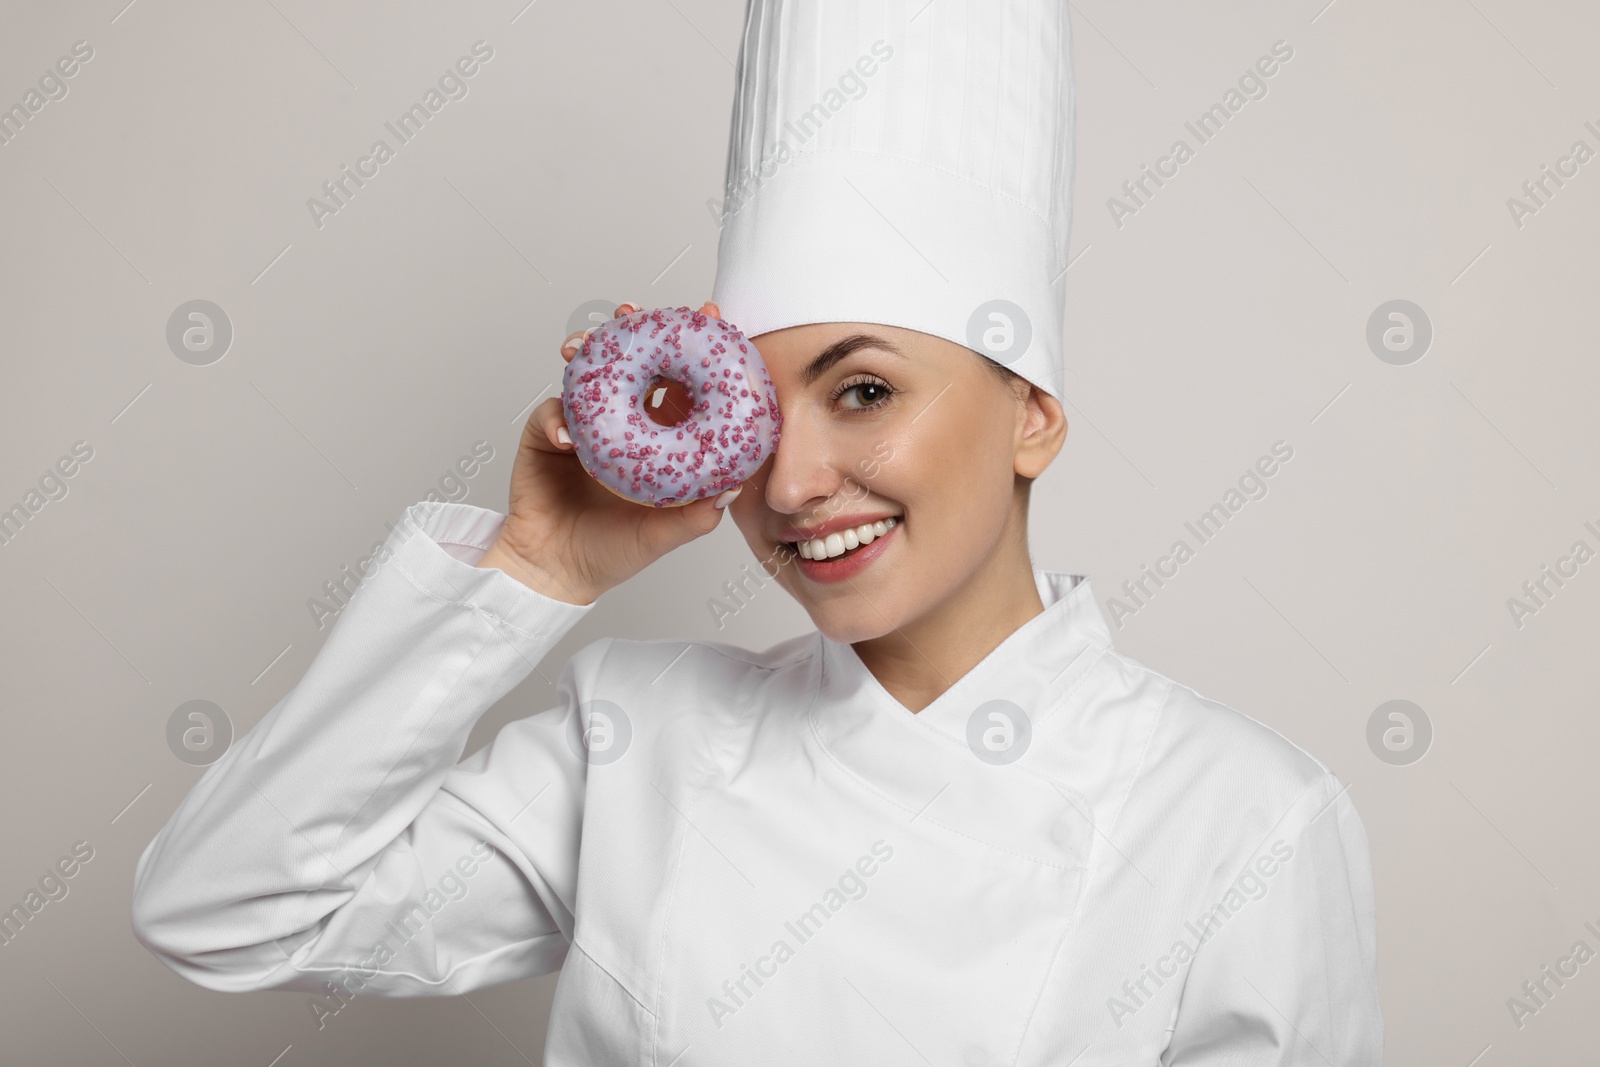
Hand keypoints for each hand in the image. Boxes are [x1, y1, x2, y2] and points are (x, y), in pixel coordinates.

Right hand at [475, 301, 742, 603]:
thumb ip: (697, 514)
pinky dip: (557, 419)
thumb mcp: (664, 534)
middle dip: (634, 331)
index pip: (680, 383)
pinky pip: (550, 415)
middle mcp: (623, 423)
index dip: (694, 350)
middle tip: (635, 311)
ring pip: (587, 376)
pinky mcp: (545, 437)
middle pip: (633, 364)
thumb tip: (733, 486)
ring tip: (588, 345)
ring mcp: (583, 425)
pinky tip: (567, 435)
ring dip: (587, 354)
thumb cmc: (613, 551)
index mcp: (658, 437)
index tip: (709, 316)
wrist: (557, 571)